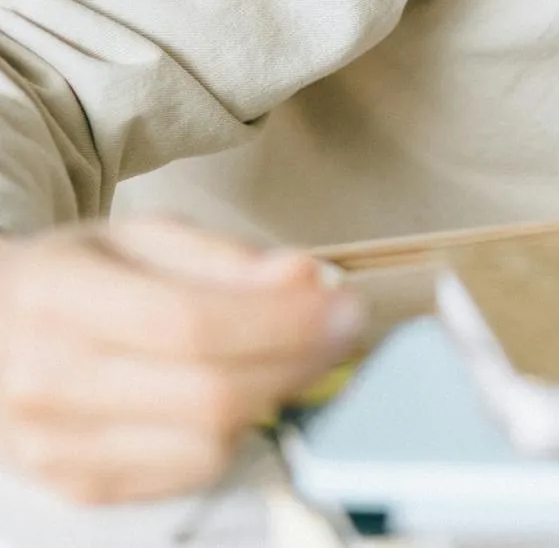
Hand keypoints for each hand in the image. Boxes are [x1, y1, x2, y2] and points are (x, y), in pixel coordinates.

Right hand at [0, 217, 361, 503]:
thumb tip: (307, 279)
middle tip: (344, 331)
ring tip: (285, 357)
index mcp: (59, 296)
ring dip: (270, 399)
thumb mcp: (142, 239)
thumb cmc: (76, 279)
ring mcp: (57, 443)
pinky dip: (233, 435)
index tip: (345, 306)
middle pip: (208, 392)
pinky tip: (236, 394)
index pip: (191, 323)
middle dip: (299, 361)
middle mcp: (47, 378)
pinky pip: (189, 474)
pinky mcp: (79, 486)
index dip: (284, 321)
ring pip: (207, 443)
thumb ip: (227, 258)